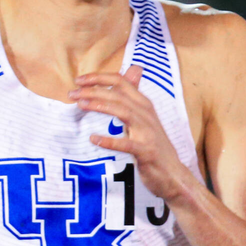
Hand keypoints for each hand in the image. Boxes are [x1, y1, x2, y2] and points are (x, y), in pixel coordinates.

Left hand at [71, 65, 193, 201]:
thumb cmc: (153, 146)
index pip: (121, 81)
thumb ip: (133, 98)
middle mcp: (146, 114)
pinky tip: (94, 139)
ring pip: (123, 111)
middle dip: (93, 90)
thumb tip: (132, 71)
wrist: (173, 174)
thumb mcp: (143, 118)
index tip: (79, 80)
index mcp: (144, 104)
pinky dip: (110, 141)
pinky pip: (127, 144)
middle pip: (118, 94)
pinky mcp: (146, 151)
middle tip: (72, 93)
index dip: (99, 78)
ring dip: (100, 105)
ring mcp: (147, 132)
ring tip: (80, 104)